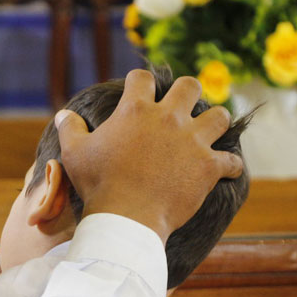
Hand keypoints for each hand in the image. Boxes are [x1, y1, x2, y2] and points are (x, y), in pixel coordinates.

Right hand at [55, 69, 242, 241]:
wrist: (126, 218)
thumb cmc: (98, 185)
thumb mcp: (74, 154)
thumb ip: (70, 129)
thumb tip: (64, 114)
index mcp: (135, 110)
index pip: (143, 78)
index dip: (141, 82)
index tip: (140, 90)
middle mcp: (168, 118)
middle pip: (190, 86)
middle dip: (187, 93)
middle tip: (181, 108)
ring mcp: (193, 141)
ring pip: (220, 116)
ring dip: (215, 123)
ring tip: (209, 133)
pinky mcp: (209, 167)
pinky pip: (232, 161)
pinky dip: (229, 166)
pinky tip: (225, 170)